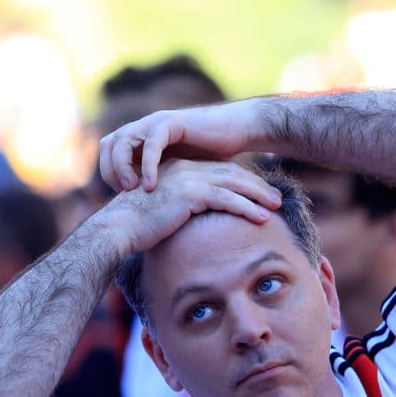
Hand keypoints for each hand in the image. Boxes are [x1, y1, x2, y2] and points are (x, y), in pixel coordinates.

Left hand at [99, 100, 260, 192]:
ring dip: (123, 166)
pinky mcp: (171, 123)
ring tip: (132, 189)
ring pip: (123, 141)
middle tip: (122, 192)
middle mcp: (144, 127)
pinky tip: (151, 185)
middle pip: (108, 143)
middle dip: (109, 169)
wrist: (237, 130)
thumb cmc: (213, 153)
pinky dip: (147, 165)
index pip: (108, 151)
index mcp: (141, 137)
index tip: (120, 195)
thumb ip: (161, 177)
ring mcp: (156, 123)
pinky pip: (151, 144)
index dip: (108, 172)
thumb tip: (144, 203)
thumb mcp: (179, 170)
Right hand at [99, 158, 281, 252]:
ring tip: (277, 206)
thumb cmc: (135, 226)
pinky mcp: (191, 194)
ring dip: (258, 195)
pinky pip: (227, 199)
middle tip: (276, 197)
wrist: (118, 228)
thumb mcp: (162, 210)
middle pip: (231, 173)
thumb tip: (194, 221)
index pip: (219, 171)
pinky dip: (248, 208)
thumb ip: (180, 208)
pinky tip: (263, 218)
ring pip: (234, 184)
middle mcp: (186, 168)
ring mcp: (189, 179)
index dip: (242, 181)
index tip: (259, 193)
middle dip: (256, 185)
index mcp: (179, 169)